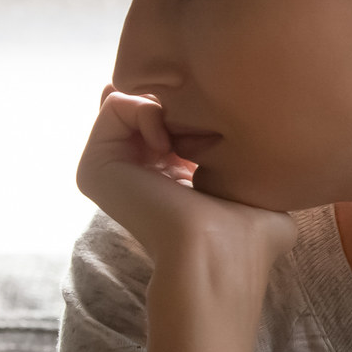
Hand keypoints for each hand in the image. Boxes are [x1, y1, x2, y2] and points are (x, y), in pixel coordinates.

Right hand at [75, 88, 294, 281]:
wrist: (217, 253)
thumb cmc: (249, 232)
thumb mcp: (256, 186)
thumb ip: (248, 164)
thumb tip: (251, 149)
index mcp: (168, 181)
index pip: (166, 123)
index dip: (188, 106)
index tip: (212, 121)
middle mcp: (134, 175)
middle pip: (146, 106)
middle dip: (174, 98)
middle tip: (196, 127)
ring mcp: (112, 170)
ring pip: (131, 101)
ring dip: (164, 107)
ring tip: (184, 142)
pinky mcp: (95, 166)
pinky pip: (114, 106)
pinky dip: (145, 111)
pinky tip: (167, 146)